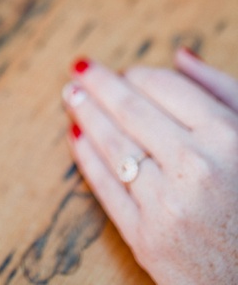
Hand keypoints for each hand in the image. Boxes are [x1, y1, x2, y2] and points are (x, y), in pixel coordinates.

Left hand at [62, 49, 237, 283]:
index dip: (141, 76)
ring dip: (86, 114)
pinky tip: (77, 137)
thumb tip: (180, 55)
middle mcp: (196, 168)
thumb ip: (226, 94)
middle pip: (131, 111)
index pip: (166, 88)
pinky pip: (106, 187)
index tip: (127, 72)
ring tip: (72, 95)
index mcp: (230, 138)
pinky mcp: (147, 238)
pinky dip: (87, 157)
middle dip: (100, 85)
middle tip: (80, 68)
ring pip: (112, 145)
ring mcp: (167, 204)